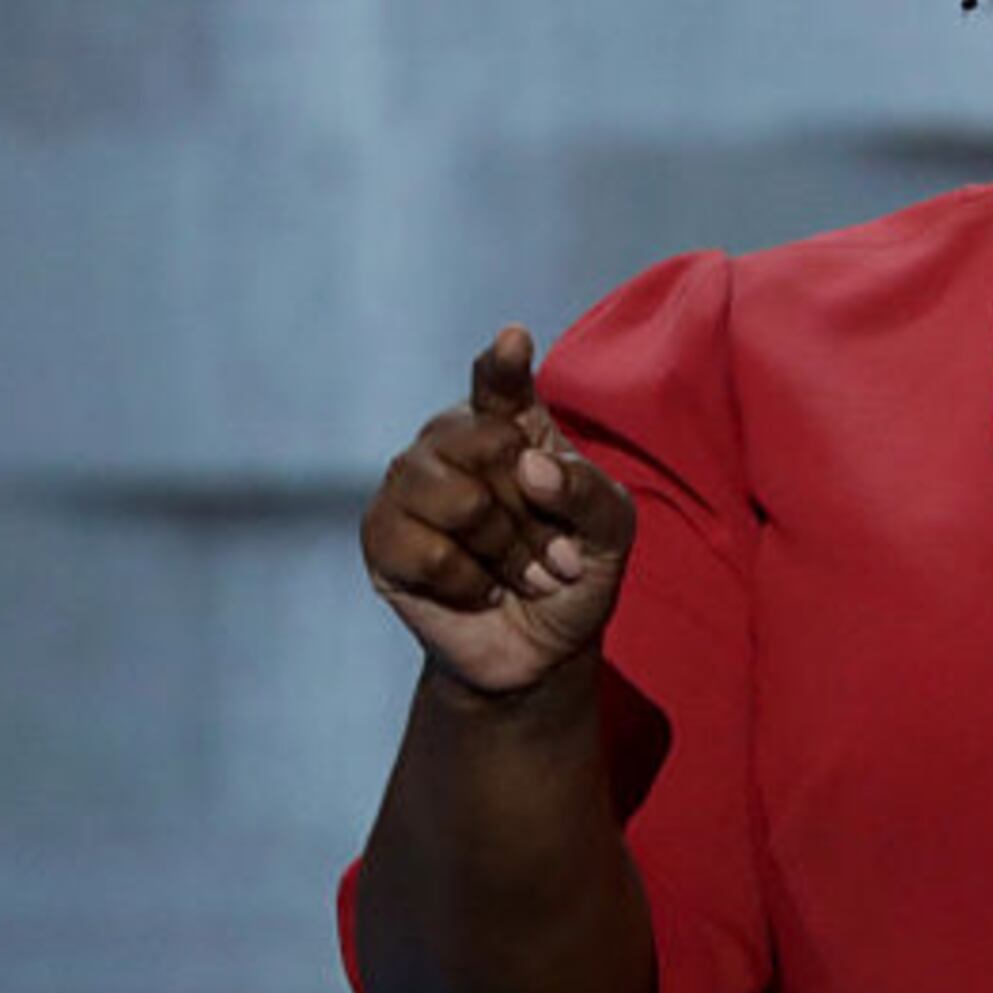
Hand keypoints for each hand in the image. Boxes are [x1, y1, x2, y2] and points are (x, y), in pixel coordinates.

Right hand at [359, 327, 637, 698]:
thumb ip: (587, 490)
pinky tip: (479, 589)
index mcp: (511, 425)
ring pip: (457, 498)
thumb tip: (528, 466)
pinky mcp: (382, 537)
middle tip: (551, 551)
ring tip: (520, 573)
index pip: (500, 383)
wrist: (540, 653)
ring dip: (505, 549)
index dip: (503, 363)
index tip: (514, 339)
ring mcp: (409, 486)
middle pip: (486, 441)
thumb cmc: (575, 575)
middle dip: (531, 509)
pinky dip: (469, 581)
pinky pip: (426, 548)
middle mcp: (450, 442)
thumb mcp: (611, 531)